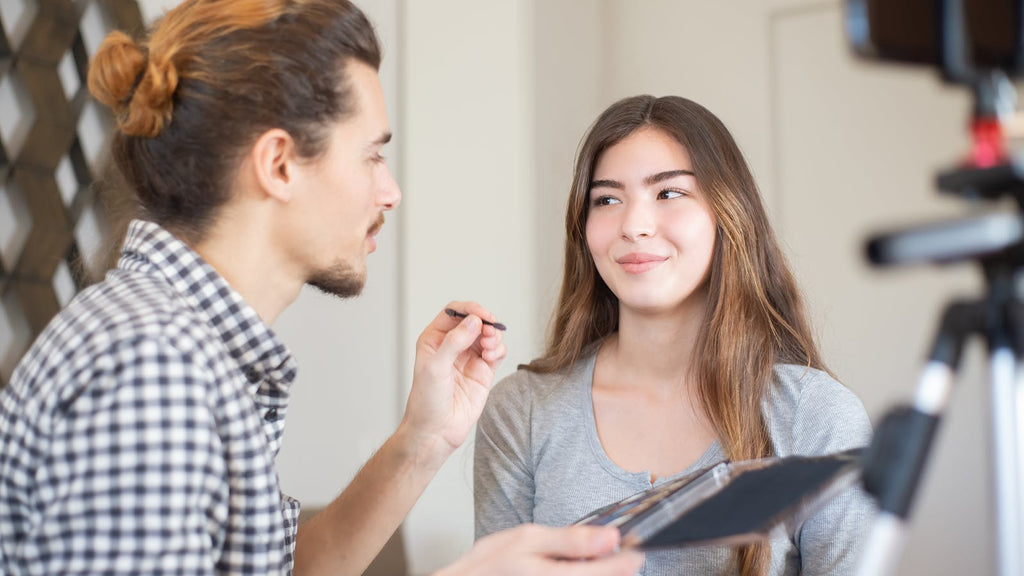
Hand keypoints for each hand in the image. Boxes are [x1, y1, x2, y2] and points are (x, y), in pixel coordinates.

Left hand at [401, 301, 506, 464]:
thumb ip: (455, 342)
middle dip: (485, 323)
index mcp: (434, 339)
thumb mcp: (436, 367)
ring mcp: (469, 358)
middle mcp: (452, 345)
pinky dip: (499, 349)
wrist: (436, 431)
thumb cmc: (427, 401)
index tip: (482, 316)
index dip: (469, 310)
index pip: (454, 313)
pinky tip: (492, 356)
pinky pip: (496, 352)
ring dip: (493, 336)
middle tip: (489, 333)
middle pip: (474, 321)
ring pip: (487, 335)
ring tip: (491, 347)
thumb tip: (474, 321)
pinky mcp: (483, 372)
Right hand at [436, 525, 644, 575]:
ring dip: (597, 573)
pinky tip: (569, 571)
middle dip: (612, 571)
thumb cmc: (487, 566)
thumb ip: (570, 540)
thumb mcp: (527, 539)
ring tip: (591, 563)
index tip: (636, 553)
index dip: (627, 562)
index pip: (609, 572)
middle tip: (615, 558)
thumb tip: (610, 537)